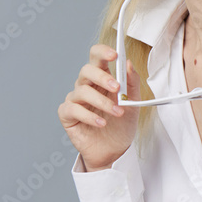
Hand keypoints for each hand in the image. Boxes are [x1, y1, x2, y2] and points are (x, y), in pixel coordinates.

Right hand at [58, 44, 141, 170]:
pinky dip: (89, 116)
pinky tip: (101, 123)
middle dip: (102, 77)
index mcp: (102, 78)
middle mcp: (87, 86)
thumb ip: (132, 83)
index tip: (115, 54)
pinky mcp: (67, 115)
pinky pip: (72, 109)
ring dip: (102, 102)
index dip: (103, 52)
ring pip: (81, 91)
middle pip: (87, 70)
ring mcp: (75, 100)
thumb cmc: (122, 124)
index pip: (97, 57)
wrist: (115, 149)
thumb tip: (129, 63)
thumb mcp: (133, 103)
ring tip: (116, 113)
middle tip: (117, 88)